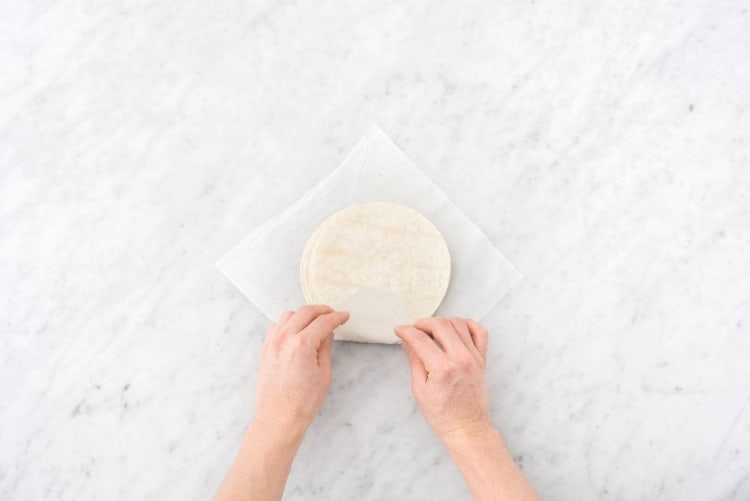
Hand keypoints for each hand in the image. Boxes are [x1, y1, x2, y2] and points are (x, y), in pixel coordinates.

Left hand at [254, 305, 348, 436]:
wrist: (279, 418)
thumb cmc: (301, 402)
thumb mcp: (324, 374)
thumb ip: (325, 348)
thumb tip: (327, 333)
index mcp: (301, 345)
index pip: (323, 322)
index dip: (337, 317)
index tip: (344, 316)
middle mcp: (284, 339)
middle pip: (305, 312)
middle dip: (322, 310)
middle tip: (332, 315)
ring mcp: (271, 343)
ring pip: (289, 315)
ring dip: (304, 314)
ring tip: (315, 322)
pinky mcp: (265, 349)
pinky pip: (276, 325)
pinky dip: (288, 323)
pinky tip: (297, 330)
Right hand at [395, 317, 491, 444]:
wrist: (467, 429)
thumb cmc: (443, 416)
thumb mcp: (420, 390)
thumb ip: (414, 360)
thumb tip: (407, 341)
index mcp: (442, 369)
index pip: (420, 339)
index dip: (406, 331)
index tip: (400, 330)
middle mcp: (460, 359)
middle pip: (440, 324)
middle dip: (423, 323)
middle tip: (414, 329)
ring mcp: (474, 358)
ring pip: (458, 323)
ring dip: (442, 322)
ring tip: (432, 330)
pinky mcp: (482, 359)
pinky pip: (479, 331)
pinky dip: (467, 324)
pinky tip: (455, 329)